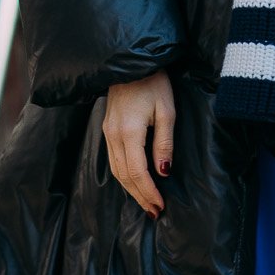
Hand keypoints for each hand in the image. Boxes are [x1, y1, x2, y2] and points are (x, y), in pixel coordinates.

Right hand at [101, 70, 175, 217]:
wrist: (132, 63)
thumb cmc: (154, 83)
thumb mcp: (167, 111)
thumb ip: (164, 142)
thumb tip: (163, 172)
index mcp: (128, 131)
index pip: (137, 172)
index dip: (148, 192)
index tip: (161, 205)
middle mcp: (113, 135)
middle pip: (124, 176)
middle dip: (140, 196)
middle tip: (155, 212)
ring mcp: (107, 132)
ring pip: (116, 170)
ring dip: (131, 189)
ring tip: (147, 203)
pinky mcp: (107, 129)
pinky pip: (113, 160)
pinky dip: (124, 176)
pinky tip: (135, 182)